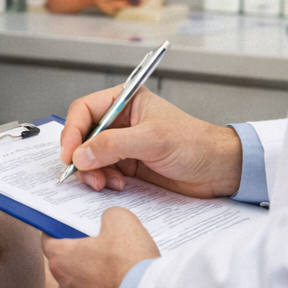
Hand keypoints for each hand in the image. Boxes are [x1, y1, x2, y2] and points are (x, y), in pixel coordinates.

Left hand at [43, 207, 158, 287]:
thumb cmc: (131, 263)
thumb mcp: (122, 221)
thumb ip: (109, 217)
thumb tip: (109, 223)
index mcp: (62, 260)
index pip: (49, 241)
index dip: (61, 232)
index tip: (73, 230)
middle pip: (68, 269)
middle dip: (84, 261)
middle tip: (108, 253)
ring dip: (96, 287)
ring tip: (122, 279)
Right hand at [59, 86, 242, 197]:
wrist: (219, 170)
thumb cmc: (196, 144)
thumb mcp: (153, 140)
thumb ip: (114, 145)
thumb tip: (81, 155)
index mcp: (126, 101)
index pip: (84, 110)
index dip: (71, 132)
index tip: (69, 155)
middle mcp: (121, 121)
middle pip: (82, 136)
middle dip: (81, 157)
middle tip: (85, 175)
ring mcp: (123, 145)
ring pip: (90, 158)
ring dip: (92, 173)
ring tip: (105, 184)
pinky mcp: (128, 166)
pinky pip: (103, 173)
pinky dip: (103, 181)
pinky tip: (117, 186)